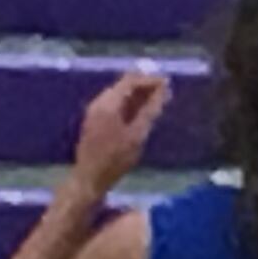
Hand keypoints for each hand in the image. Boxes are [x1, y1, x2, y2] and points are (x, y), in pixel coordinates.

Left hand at [73, 67, 169, 196]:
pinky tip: (141, 113)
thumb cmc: (115, 159)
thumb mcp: (137, 135)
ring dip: (137, 96)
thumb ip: (150, 111)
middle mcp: (99, 102)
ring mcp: (95, 111)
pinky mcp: (94, 120)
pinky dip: (129, 105)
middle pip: (123, 85)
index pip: (130, 81)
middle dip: (144, 87)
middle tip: (165, 93)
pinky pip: (114, 104)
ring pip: (119, 95)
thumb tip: (163, 91)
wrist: (90, 178)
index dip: (150, 80)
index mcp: (108, 104)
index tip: (168, 84)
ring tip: (156, 103)